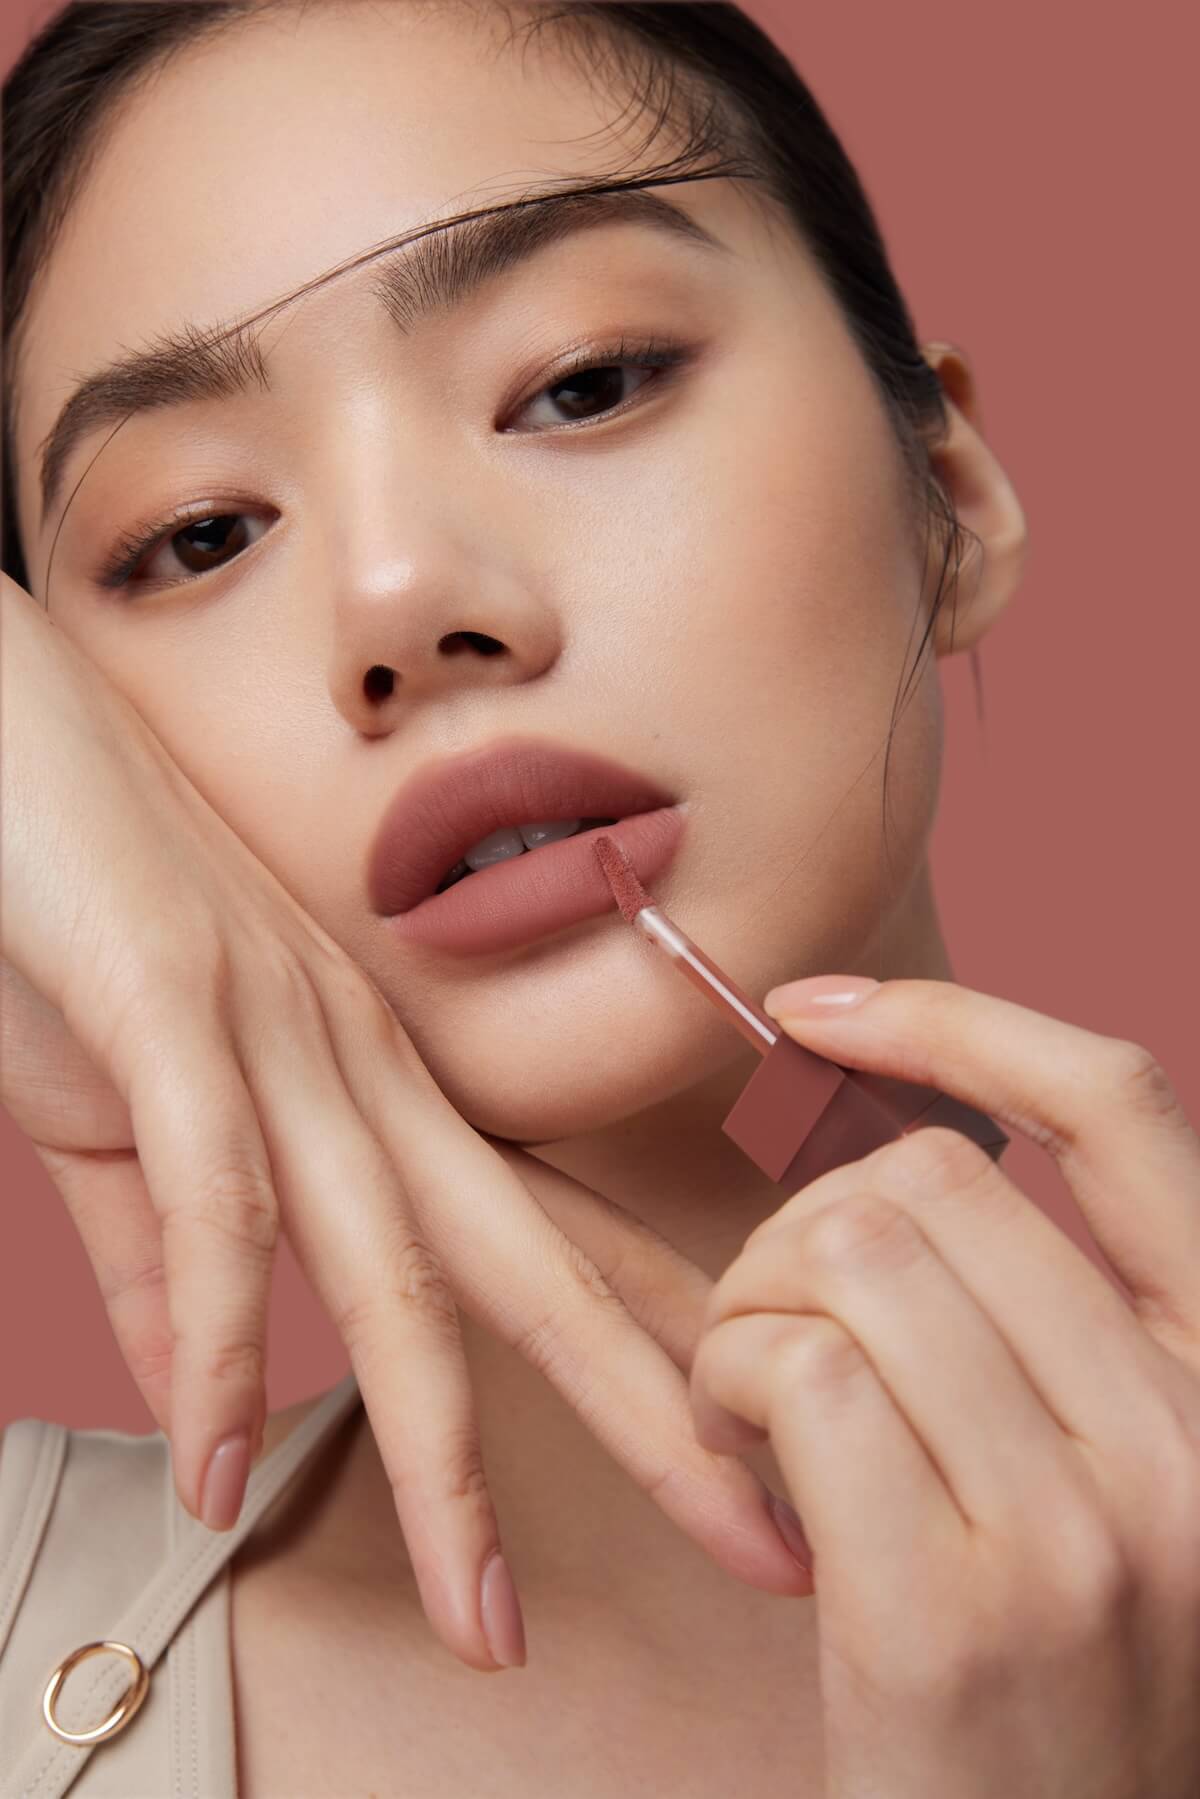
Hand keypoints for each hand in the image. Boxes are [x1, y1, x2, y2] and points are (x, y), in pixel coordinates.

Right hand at [0, 573, 809, 1673]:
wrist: (9, 738)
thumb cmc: (79, 919)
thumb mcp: (133, 1120)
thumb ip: (167, 1264)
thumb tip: (203, 1411)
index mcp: (379, 1092)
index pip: (550, 1240)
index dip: (657, 1354)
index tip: (750, 1460)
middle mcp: (366, 1073)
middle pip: (535, 1270)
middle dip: (653, 1419)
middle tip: (762, 1551)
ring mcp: (280, 1040)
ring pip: (397, 1263)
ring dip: (442, 1452)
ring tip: (479, 1610)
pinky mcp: (171, 1009)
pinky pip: (213, 1201)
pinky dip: (212, 1341)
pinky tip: (213, 1469)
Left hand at [689, 975, 1199, 1796]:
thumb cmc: (1051, 1680)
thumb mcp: (1110, 1482)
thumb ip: (1048, 1331)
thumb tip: (889, 1159)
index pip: (1118, 1109)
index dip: (962, 1021)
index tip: (820, 1010)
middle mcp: (1188, 1442)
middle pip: (928, 1180)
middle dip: (802, 1228)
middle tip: (775, 1334)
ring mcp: (1078, 1528)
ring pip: (845, 1252)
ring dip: (750, 1306)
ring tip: (753, 1405)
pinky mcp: (948, 1606)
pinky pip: (795, 1364)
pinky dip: (725, 1380)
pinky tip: (736, 1456)